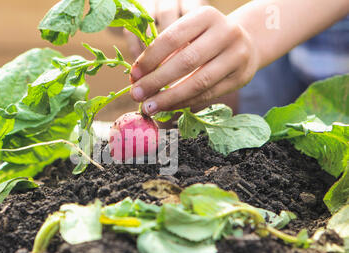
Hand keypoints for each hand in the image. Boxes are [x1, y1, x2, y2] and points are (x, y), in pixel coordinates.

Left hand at [130, 6, 259, 115]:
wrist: (247, 42)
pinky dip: (185, 103)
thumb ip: (165, 52)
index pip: (171, 38)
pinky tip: (168, 107)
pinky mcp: (241, 78)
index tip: (133, 75)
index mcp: (206, 16)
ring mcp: (237, 56)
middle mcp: (225, 33)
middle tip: (136, 95)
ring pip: (198, 82)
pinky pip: (208, 95)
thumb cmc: (206, 39)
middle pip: (185, 61)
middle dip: (156, 81)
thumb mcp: (189, 35)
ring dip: (169, 98)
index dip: (149, 59)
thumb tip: (137, 78)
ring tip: (149, 107)